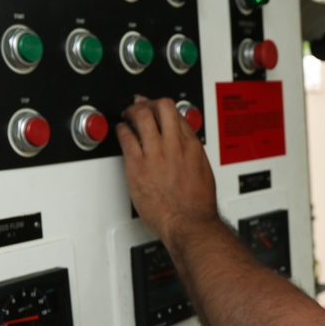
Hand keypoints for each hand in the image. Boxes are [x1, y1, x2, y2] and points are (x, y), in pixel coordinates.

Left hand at [117, 97, 218, 244]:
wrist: (189, 223)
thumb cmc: (197, 205)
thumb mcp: (204, 171)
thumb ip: (192, 154)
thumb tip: (187, 146)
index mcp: (192, 146)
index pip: (178, 114)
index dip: (164, 109)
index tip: (157, 111)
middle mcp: (174, 145)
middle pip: (162, 106)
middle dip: (149, 103)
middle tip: (141, 107)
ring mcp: (156, 154)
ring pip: (142, 116)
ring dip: (132, 112)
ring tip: (128, 116)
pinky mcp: (138, 165)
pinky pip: (126, 137)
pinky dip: (122, 129)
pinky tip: (121, 132)